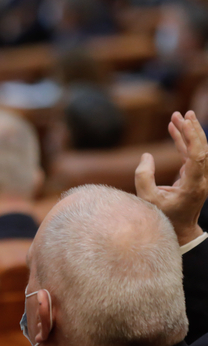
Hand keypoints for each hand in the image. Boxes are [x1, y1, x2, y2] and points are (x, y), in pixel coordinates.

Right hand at [135, 111, 207, 245]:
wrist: (178, 232)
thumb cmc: (162, 218)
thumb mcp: (147, 199)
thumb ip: (144, 176)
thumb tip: (147, 156)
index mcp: (193, 186)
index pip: (197, 157)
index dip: (191, 138)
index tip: (183, 122)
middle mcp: (200, 181)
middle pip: (202, 150)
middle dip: (193, 130)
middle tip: (185, 113)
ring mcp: (198, 178)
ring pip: (197, 150)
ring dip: (188, 133)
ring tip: (178, 116)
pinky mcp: (192, 177)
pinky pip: (189, 155)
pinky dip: (182, 142)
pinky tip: (174, 130)